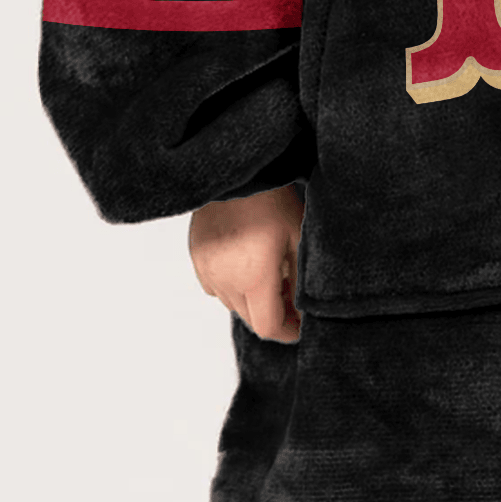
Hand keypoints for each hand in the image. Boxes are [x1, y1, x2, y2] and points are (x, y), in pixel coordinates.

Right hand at [189, 183, 304, 342]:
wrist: (238, 170)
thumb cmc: (273, 200)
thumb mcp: (298, 240)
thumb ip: (300, 282)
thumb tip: (303, 311)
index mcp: (253, 279)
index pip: (268, 328)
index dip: (289, 331)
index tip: (302, 323)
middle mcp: (225, 281)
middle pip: (250, 318)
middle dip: (273, 314)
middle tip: (292, 295)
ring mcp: (207, 270)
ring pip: (232, 303)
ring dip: (252, 298)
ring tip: (272, 272)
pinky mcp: (197, 257)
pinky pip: (216, 285)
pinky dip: (232, 283)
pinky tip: (247, 261)